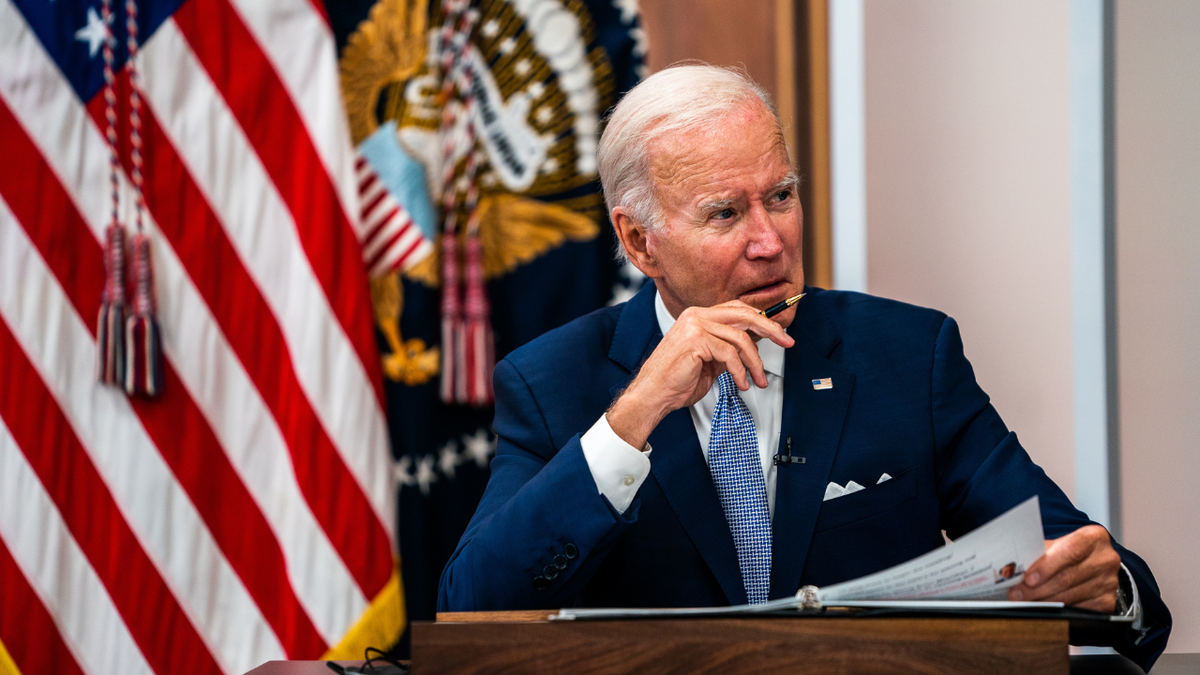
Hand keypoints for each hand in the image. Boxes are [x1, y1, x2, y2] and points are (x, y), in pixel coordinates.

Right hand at [607, 300, 794, 448]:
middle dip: (770, 329)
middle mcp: (696, 315)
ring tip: (759, 380)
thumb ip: (730, 348)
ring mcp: (695, 325)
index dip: (762, 319)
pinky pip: (730, 355)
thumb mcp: (711, 361)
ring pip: (741, 338)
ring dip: (755, 363)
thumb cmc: (678, 380)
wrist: (653, 395)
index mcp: (698, 316)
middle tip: (787, 342)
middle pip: (744, 314)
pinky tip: (741, 384)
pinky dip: (740, 372)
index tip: (780, 333)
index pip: (738, 309)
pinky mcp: (696, 341)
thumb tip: (757, 341)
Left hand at [1007, 524, 1120, 612]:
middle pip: (1068, 577)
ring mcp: (1109, 582)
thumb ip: (1041, 552)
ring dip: (1044, 601)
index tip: (1028, 578)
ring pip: (1071, 595)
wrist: (1095, 564)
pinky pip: (1079, 610)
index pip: (1070, 550)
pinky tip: (1044, 608)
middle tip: (1017, 594)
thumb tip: (1014, 568)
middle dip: (1038, 589)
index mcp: (1093, 537)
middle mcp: (1105, 559)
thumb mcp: (1059, 544)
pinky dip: (1059, 610)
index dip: (1047, 565)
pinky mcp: (1107, 602)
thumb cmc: (1071, 551)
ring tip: (1025, 601)